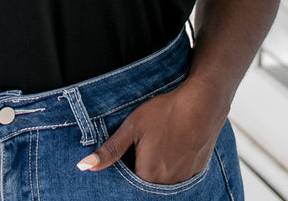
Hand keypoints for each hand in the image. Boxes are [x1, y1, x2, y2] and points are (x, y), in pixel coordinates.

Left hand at [76, 82, 227, 184]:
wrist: (202, 104)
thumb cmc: (165, 113)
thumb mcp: (132, 126)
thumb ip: (110, 150)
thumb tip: (85, 166)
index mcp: (148, 175)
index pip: (128, 180)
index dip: (126, 164)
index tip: (130, 149)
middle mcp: (166, 183)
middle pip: (146, 181)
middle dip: (141, 165)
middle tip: (146, 142)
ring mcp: (183, 179)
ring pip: (162, 180)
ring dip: (157, 166)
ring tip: (159, 141)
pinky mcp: (196, 172)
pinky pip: (178, 176)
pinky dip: (172, 164)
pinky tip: (172, 144)